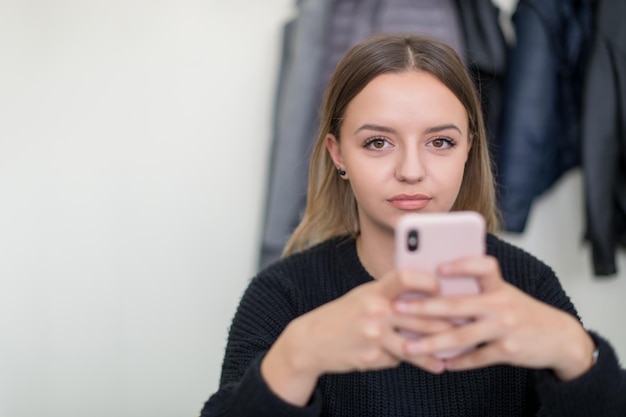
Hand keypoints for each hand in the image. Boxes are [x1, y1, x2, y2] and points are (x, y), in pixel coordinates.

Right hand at [261, 268, 451, 405]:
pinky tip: (431, 364)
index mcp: (374, 290)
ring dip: (438, 350)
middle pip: (420, 316)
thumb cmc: (345, 314)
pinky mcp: (372, 357)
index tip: (442, 287)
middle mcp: (375, 311)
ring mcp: (373, 336)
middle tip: (467, 325)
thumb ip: (392, 294)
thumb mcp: (365, 295)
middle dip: (446, 323)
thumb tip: (429, 295)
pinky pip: (400, 359)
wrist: (312, 341)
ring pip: (416, 344)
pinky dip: (412, 360)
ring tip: (453, 354)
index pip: (405, 277)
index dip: (427, 281)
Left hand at [394, 255, 595, 380]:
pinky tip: (440, 364)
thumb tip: (434, 289)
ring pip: (461, 336)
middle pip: (458, 305)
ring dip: (432, 344)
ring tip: (409, 347)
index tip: (437, 267)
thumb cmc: (521, 312)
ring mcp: (505, 329)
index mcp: (499, 286)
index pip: (483, 266)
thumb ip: (476, 290)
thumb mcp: (503, 294)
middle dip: (423, 307)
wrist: (559, 338)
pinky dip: (457, 362)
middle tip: (398, 308)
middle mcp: (501, 305)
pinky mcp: (508, 352)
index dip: (462, 265)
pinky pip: (476, 358)